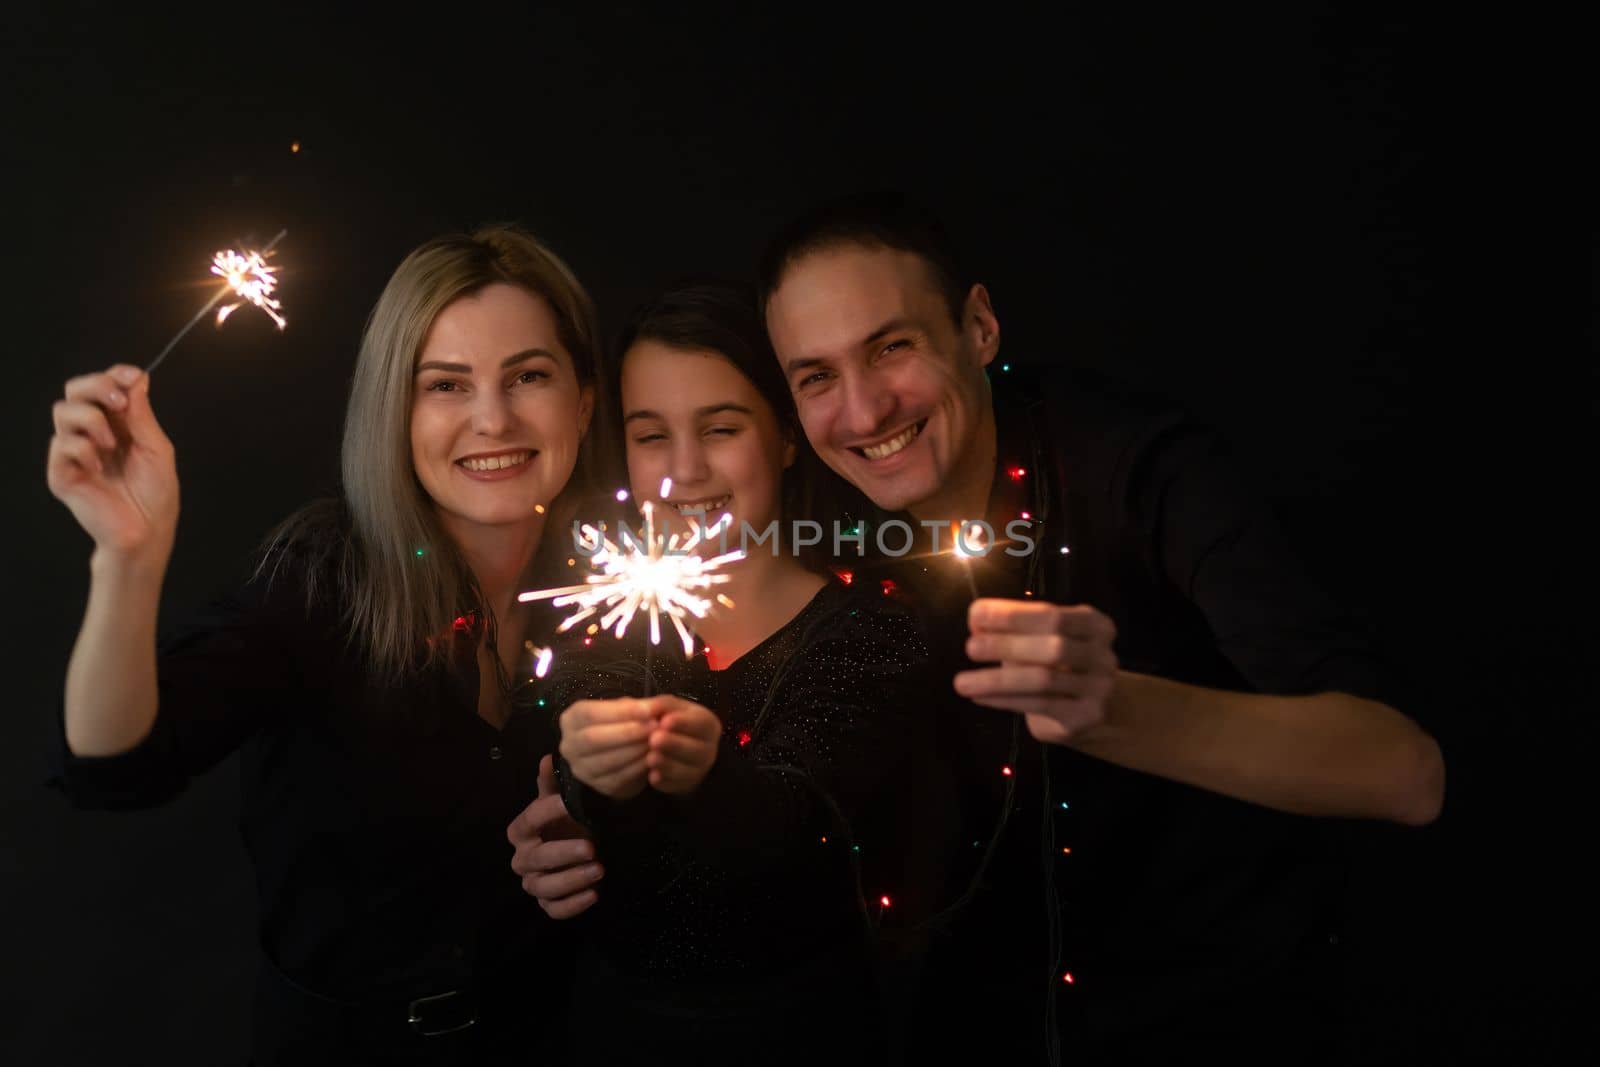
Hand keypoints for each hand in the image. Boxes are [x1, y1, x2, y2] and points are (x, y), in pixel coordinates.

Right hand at [46, 365, 178, 562]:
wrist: (146, 531)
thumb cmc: (155, 494)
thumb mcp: (156, 448)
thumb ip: (142, 415)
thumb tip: (138, 379)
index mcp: (117, 424)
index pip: (105, 387)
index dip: (115, 375)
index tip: (133, 376)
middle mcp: (92, 433)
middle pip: (75, 390)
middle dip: (97, 387)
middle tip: (119, 403)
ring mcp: (74, 452)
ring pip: (63, 411)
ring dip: (92, 420)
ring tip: (112, 444)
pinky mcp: (61, 472)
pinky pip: (61, 444)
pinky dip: (84, 449)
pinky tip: (99, 466)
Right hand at [507, 755, 601, 919]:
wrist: (576, 849)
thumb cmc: (564, 822)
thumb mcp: (560, 801)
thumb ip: (553, 783)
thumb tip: (549, 758)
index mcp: (521, 831)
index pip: (529, 820)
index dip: (547, 811)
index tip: (570, 805)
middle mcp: (523, 859)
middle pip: (536, 859)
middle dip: (563, 853)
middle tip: (592, 847)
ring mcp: (534, 883)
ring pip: (544, 887)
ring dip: (571, 880)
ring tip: (599, 870)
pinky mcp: (547, 903)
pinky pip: (554, 910)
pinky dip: (573, 905)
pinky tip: (594, 895)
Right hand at [558, 697, 656, 798]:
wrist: (620, 747)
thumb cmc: (621, 721)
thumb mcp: (626, 707)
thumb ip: (639, 706)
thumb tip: (656, 707)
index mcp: (571, 719)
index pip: (591, 714)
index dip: (621, 712)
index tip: (649, 711)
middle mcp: (569, 745)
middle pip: (594, 739)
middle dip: (628, 733)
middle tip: (656, 727)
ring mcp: (580, 769)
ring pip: (606, 762)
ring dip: (635, 751)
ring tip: (658, 742)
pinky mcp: (597, 786)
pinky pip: (617, 780)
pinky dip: (637, 769)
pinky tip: (653, 759)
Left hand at [644, 696, 720, 794]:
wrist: (671, 745)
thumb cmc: (672, 721)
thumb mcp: (670, 708)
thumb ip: (660, 705)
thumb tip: (647, 709)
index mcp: (708, 724)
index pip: (701, 723)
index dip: (683, 723)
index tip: (664, 721)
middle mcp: (709, 748)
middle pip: (696, 749)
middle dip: (674, 744)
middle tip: (654, 739)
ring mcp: (700, 769)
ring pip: (687, 771)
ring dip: (668, 765)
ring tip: (650, 758)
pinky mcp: (686, 785)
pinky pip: (677, 786)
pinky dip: (664, 781)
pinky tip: (652, 775)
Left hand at [953, 598, 1119, 745]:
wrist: (1092, 709)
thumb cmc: (1057, 667)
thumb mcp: (1039, 641)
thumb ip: (1013, 629)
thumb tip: (977, 619)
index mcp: (1094, 624)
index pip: (1051, 614)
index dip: (1012, 615)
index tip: (976, 615)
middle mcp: (1103, 654)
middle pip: (1053, 646)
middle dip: (1007, 645)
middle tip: (970, 648)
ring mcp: (1100, 687)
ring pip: (1043, 680)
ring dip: (997, 680)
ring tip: (962, 682)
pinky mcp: (1087, 715)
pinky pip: (1040, 705)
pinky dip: (1004, 700)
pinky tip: (979, 697)